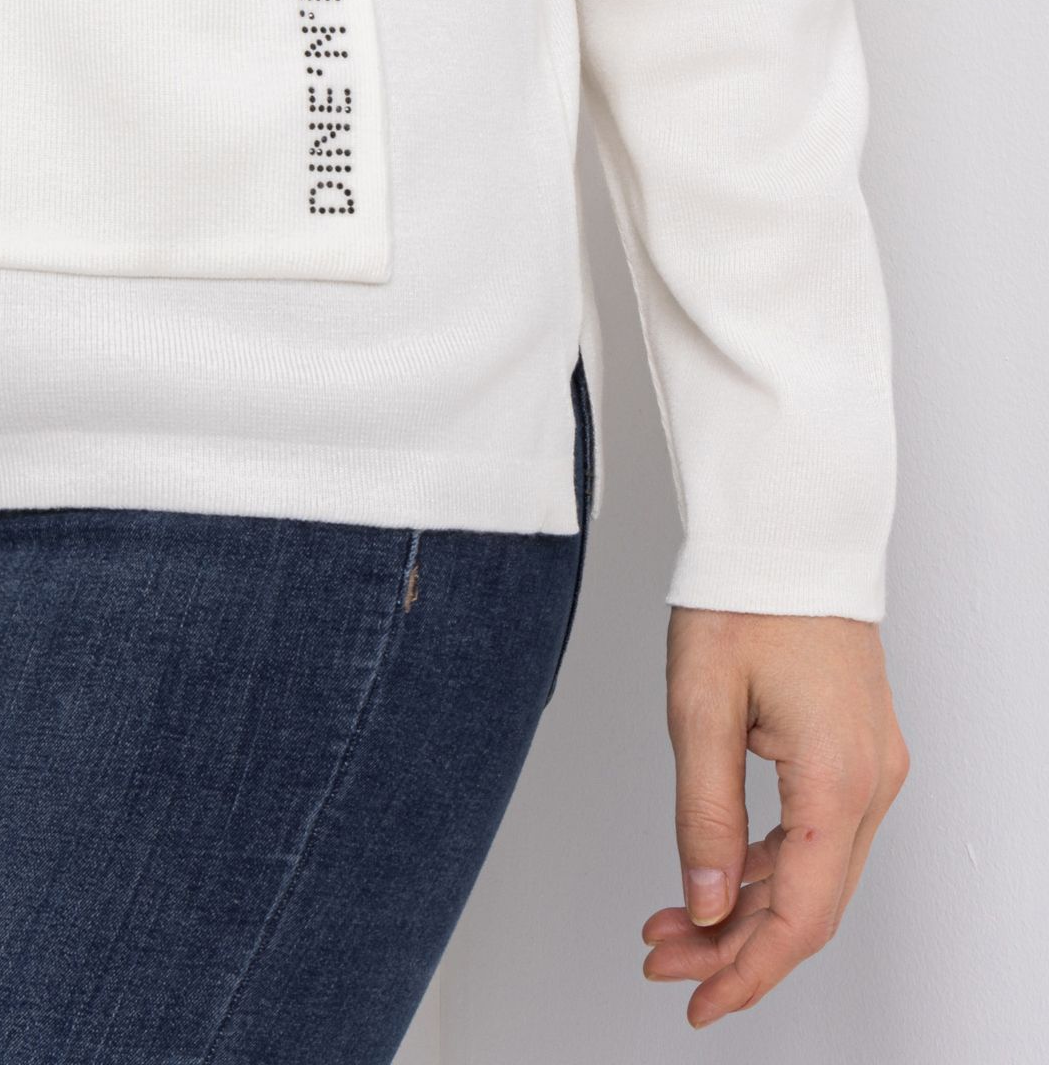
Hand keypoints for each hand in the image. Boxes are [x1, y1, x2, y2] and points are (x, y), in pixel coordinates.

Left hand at [643, 608, 906, 1026]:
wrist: (787, 532)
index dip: (747, 969)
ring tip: (671, 924)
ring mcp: (869, 768)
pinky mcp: (853, 750)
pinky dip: (765, 864)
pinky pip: (816, 834)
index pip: (798, 914)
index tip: (697, 1001)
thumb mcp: (698, 706)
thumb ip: (702, 811)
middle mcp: (869, 784)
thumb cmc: (742, 599)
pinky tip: (714, 877)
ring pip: (813, 873)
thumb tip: (701, 901)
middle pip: (809, 905)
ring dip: (745, 907)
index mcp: (836, 780)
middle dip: (735, 946)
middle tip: (662, 962)